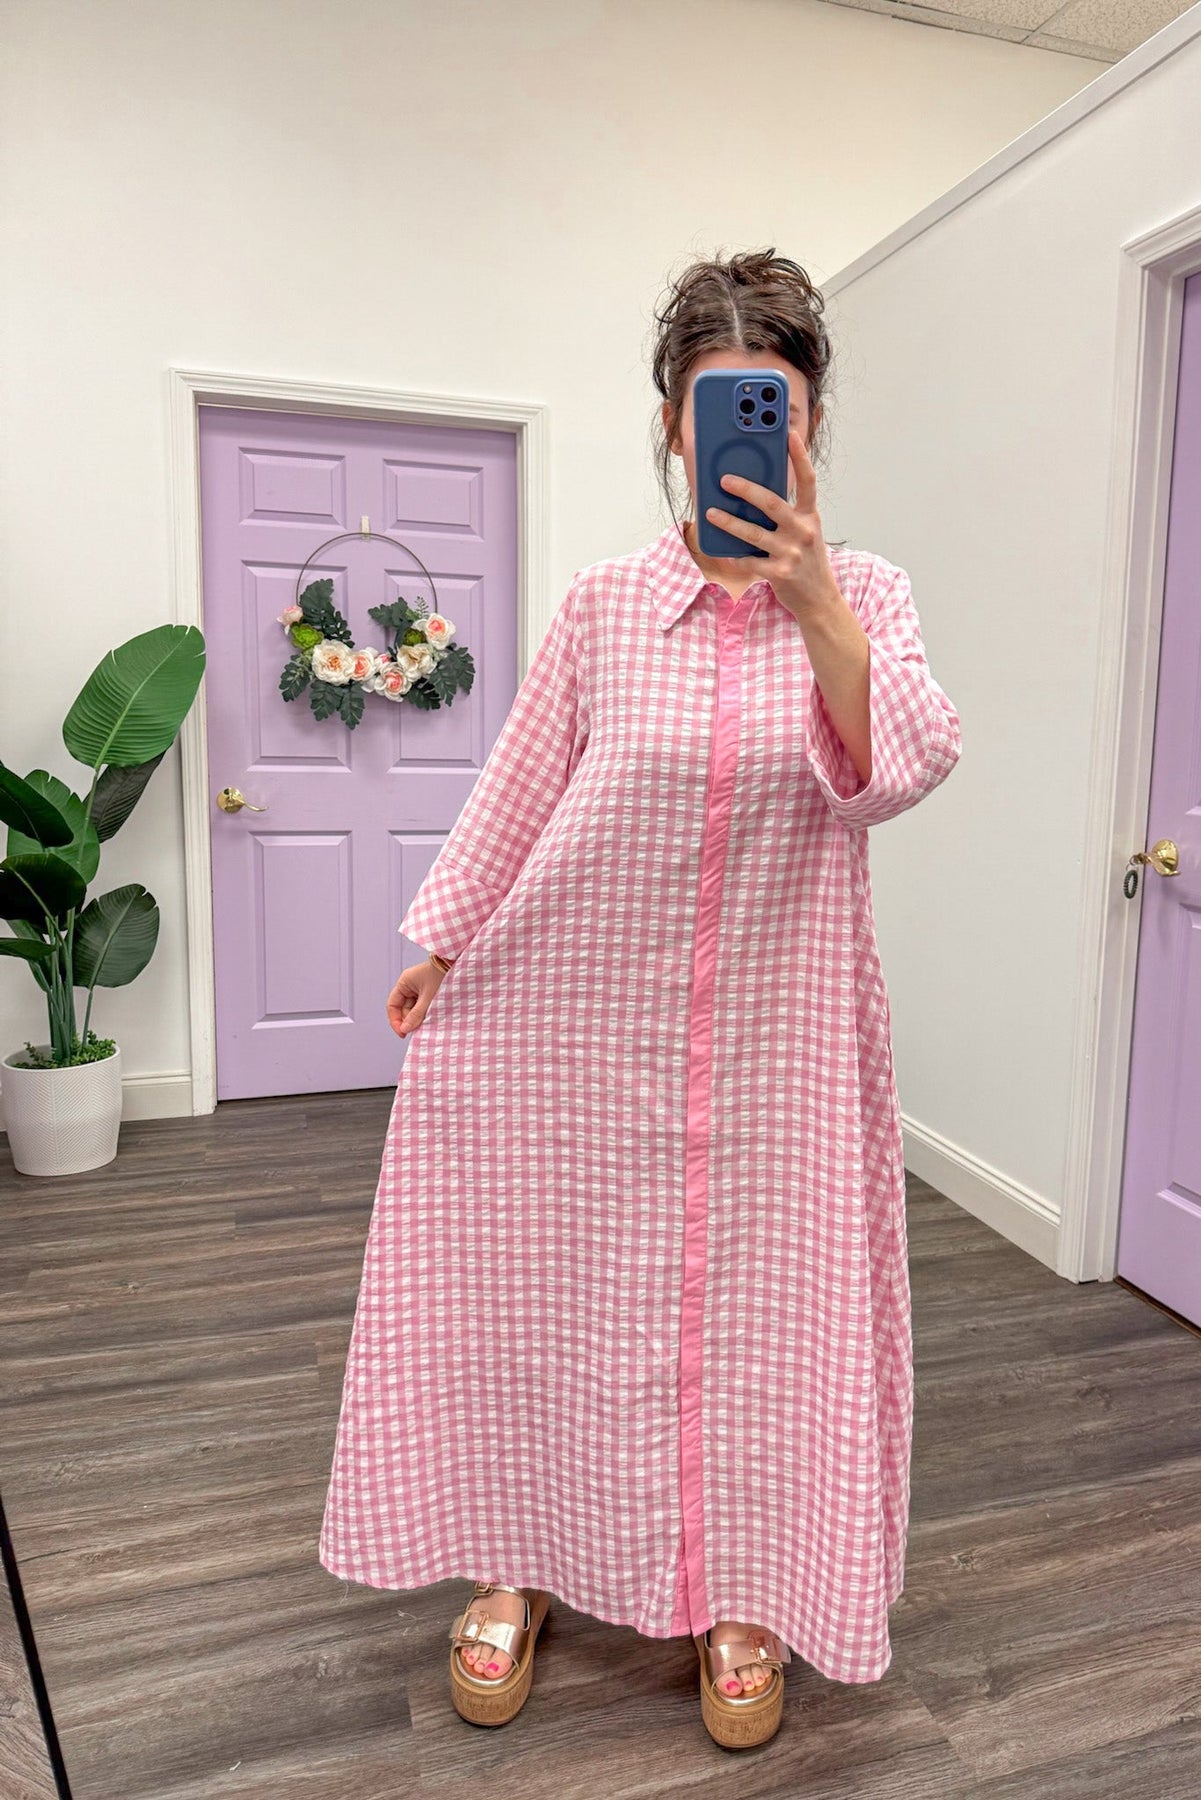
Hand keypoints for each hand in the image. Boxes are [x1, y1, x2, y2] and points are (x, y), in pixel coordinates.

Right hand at [388, 958, 447, 1036]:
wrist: (461, 965)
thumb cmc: (443, 974)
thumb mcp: (428, 997)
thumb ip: (416, 1015)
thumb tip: (405, 1029)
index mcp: (404, 982)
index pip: (392, 1005)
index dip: (395, 1021)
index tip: (403, 1033)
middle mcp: (409, 985)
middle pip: (404, 1009)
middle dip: (410, 1020)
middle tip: (420, 1029)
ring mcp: (419, 988)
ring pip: (414, 1009)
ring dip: (419, 1017)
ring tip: (430, 1021)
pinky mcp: (428, 992)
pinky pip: (422, 1006)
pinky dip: (426, 1013)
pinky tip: (433, 1017)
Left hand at [703, 427, 841, 618]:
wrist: (819, 599)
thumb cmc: (807, 561)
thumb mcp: (805, 532)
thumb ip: (788, 515)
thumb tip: (754, 496)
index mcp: (809, 516)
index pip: (807, 481)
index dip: (800, 457)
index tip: (789, 435)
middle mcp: (803, 531)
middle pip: (771, 503)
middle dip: (746, 489)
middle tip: (724, 480)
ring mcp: (791, 553)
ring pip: (753, 533)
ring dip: (729, 522)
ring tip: (710, 513)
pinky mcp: (780, 573)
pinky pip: (749, 561)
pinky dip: (734, 556)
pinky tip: (722, 551)